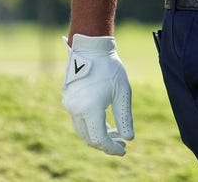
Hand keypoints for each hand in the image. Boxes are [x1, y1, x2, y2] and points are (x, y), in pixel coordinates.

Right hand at [61, 34, 134, 155]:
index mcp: (90, 109)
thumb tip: (129, 138)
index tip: (124, 150)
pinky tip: (106, 123)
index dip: (111, 148)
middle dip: (106, 144)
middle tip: (122, 143)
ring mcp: (69, 105)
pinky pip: (78, 120)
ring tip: (116, 134)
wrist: (91, 48)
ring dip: (98, 135)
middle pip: (89, 138)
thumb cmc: (110, 68)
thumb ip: (125, 117)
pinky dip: (91, 126)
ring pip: (82, 130)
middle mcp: (75, 110)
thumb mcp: (123, 92)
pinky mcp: (68, 100)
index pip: (99, 139)